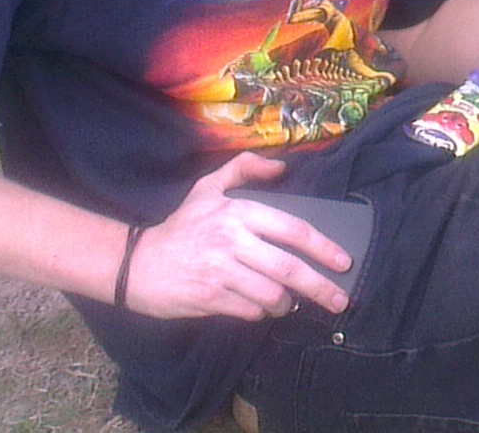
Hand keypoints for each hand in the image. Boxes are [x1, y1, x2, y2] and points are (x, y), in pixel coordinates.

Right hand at [121, 153, 351, 320]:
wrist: (135, 264)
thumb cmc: (180, 227)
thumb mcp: (207, 188)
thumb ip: (243, 169)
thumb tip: (281, 166)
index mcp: (238, 212)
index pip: (293, 229)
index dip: (323, 247)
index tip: (343, 262)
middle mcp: (232, 241)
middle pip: (289, 268)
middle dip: (320, 287)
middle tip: (339, 300)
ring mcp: (220, 272)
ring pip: (272, 294)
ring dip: (287, 304)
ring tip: (289, 303)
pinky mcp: (209, 298)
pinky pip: (250, 311)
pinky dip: (262, 312)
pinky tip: (262, 308)